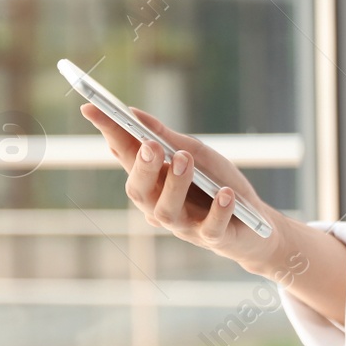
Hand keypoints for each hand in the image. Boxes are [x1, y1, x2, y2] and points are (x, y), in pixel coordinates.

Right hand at [79, 102, 281, 271]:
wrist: (254, 224)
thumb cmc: (218, 184)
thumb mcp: (196, 153)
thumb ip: (168, 137)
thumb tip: (133, 113)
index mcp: (153, 180)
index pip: (125, 154)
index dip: (108, 132)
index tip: (91, 107)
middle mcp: (160, 204)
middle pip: (139, 190)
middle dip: (142, 167)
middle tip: (150, 145)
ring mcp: (184, 225)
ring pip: (167, 210)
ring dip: (175, 184)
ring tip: (185, 159)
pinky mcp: (212, 238)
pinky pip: (210, 227)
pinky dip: (218, 210)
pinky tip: (225, 194)